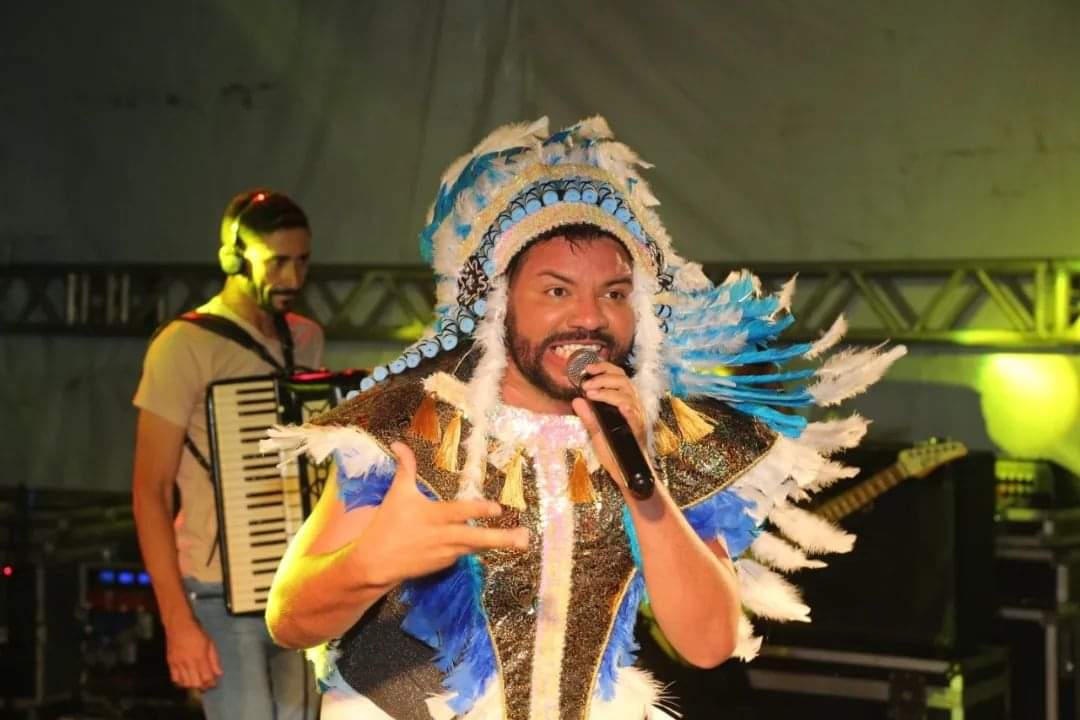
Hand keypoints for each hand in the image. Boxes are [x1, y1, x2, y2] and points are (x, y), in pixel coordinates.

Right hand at [164, 615, 221, 689]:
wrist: (178, 625)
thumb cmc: (197, 632)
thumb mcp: (210, 643)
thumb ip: (214, 659)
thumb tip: (219, 673)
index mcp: (200, 657)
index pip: (206, 677)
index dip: (211, 683)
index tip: (214, 684)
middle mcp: (188, 662)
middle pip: (195, 683)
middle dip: (202, 686)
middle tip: (207, 685)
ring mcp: (178, 664)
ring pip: (185, 683)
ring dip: (192, 685)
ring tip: (197, 683)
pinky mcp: (170, 663)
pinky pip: (174, 678)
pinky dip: (181, 682)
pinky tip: (186, 680)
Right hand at [359, 442, 529, 586]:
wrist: (375, 563)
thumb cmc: (388, 523)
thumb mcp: (397, 493)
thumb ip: (405, 467)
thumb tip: (398, 442)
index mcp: (433, 517)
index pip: (459, 513)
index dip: (478, 511)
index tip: (497, 509)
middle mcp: (443, 537)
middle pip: (476, 539)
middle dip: (501, 538)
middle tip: (524, 538)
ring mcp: (446, 553)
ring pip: (476, 547)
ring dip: (498, 544)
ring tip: (523, 542)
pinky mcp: (445, 564)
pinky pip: (464, 553)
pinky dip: (476, 548)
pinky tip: (494, 545)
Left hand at [571, 360, 648, 486]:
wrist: (628, 474)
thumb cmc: (615, 453)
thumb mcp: (597, 433)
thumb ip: (588, 417)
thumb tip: (576, 400)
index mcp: (624, 403)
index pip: (618, 376)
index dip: (604, 368)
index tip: (588, 368)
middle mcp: (633, 407)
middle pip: (623, 380)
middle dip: (603, 377)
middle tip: (586, 384)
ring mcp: (637, 417)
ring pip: (627, 394)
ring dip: (607, 390)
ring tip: (591, 392)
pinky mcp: (639, 430)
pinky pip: (635, 415)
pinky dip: (627, 408)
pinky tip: (619, 405)